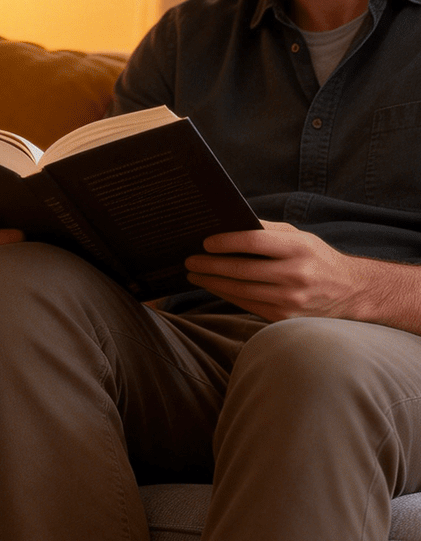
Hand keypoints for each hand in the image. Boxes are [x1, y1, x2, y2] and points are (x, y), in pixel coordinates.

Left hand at [184, 220, 365, 321]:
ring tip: (194, 275)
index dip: (226, 242)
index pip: (254, 242)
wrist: (350, 292)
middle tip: (190, 261)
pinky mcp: (284, 317)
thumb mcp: (299, 236)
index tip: (205, 242)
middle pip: (242, 270)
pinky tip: (214, 287)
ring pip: (240, 290)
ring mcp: (290, 299)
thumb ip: (266, 230)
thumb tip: (227, 224)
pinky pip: (247, 304)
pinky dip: (226, 295)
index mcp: (299, 248)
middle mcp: (296, 274)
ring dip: (212, 283)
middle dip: (210, 265)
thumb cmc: (316, 257)